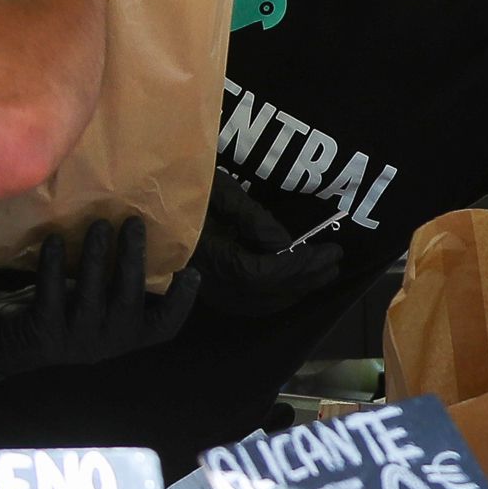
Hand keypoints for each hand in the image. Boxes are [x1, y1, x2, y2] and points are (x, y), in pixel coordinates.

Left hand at [0, 217, 200, 379]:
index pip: (163, 327)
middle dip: (133, 258)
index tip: (190, 271)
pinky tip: (56, 239)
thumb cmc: (58, 311)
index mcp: (125, 336)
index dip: (181, 303)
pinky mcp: (42, 333)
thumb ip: (115, 283)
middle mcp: (105, 343)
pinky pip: (50, 293)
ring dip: (96, 255)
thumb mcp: (93, 301)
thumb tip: (140, 234)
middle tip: (134, 222)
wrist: (5, 344)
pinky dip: (54, 264)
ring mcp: (74, 341)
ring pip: (91, 294)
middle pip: (128, 300)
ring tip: (99, 223)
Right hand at [192, 174, 349, 319]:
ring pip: (260, 303)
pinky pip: (248, 304)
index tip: (328, 251)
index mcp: (211, 253)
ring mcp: (208, 289)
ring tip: (322, 274)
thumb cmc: (187, 185)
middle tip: (335, 262)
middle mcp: (210, 279)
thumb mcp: (221, 191)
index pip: (265, 272)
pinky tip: (293, 286)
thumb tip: (285, 246)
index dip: (300, 266)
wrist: (151, 199)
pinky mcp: (210, 289)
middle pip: (267, 292)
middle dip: (306, 279)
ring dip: (296, 291)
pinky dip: (276, 298)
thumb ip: (254, 219)